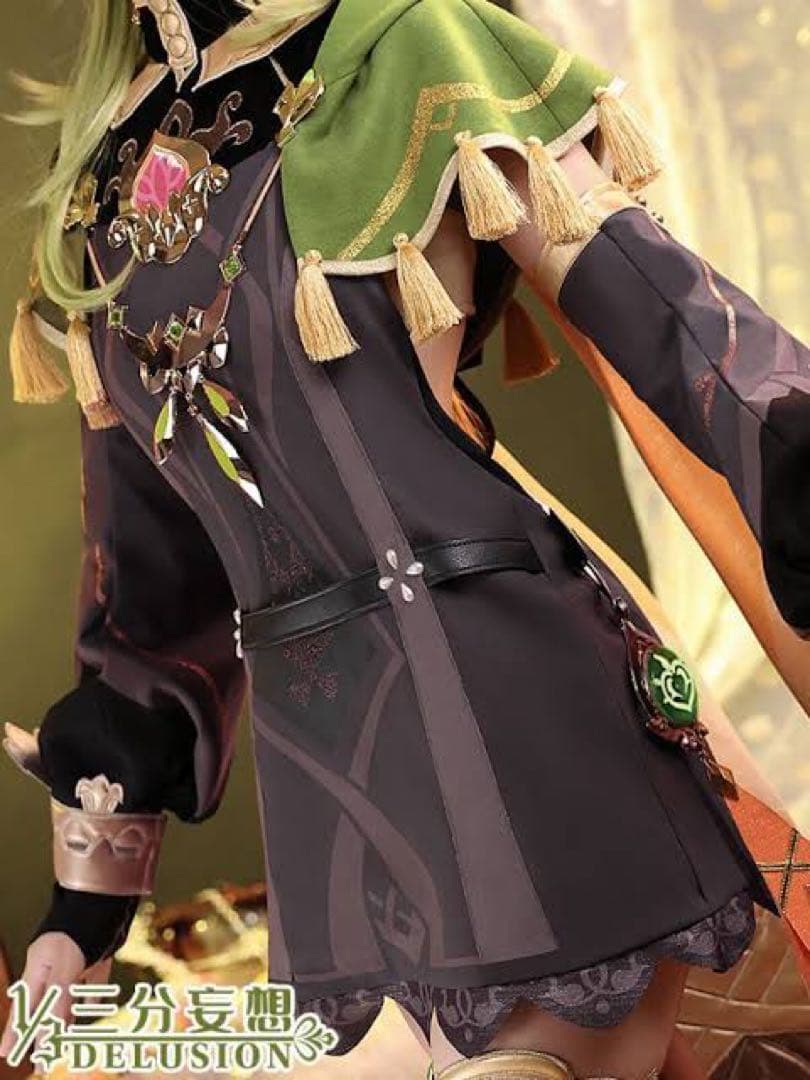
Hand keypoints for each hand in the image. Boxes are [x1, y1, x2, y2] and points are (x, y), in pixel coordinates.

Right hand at [0, 933, 112, 1063]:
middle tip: (41, 1064)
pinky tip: (93, 1008)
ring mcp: (77, 962)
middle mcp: (55, 967)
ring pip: (68, 999)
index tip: (6, 1054)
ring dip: (66, 1021)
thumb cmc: (80, 926)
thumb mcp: (65, 967)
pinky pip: (93, 983)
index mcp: (39, 968)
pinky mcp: (98, 957)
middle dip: (42, 1036)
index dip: (16, 1032)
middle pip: (45, 1008)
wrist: (107, 896)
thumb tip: (49, 1034)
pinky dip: (92, 997)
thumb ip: (58, 1000)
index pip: (25, 1008)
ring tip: (61, 1044)